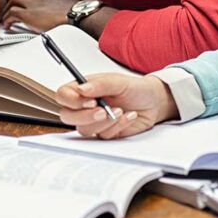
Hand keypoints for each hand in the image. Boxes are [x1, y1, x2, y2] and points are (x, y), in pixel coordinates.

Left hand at [1, 0, 79, 32]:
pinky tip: (7, 26)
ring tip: (6, 19)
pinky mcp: (28, 15)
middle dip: (15, 2)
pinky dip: (7, 19)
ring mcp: (33, 6)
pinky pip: (12, 14)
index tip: (27, 9)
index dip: (29, 2)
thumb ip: (65, 7)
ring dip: (9, 9)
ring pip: (15, 0)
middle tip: (11, 11)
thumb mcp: (71, 7)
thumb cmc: (78, 14)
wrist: (76, 16)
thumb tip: (69, 11)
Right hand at [54, 73, 178, 138]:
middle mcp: (84, 106)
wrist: (154, 102)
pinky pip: (103, 136)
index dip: (71, 100)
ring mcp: (93, 121)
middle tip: (103, 111)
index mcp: (83, 90)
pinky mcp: (105, 133)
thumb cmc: (135, 88)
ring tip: (120, 111)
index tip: (89, 100)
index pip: (63, 96)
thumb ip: (99, 84)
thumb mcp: (118, 81)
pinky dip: (118, 126)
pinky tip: (129, 116)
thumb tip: (81, 89)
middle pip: (67, 116)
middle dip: (85, 116)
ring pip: (84, 129)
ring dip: (104, 122)